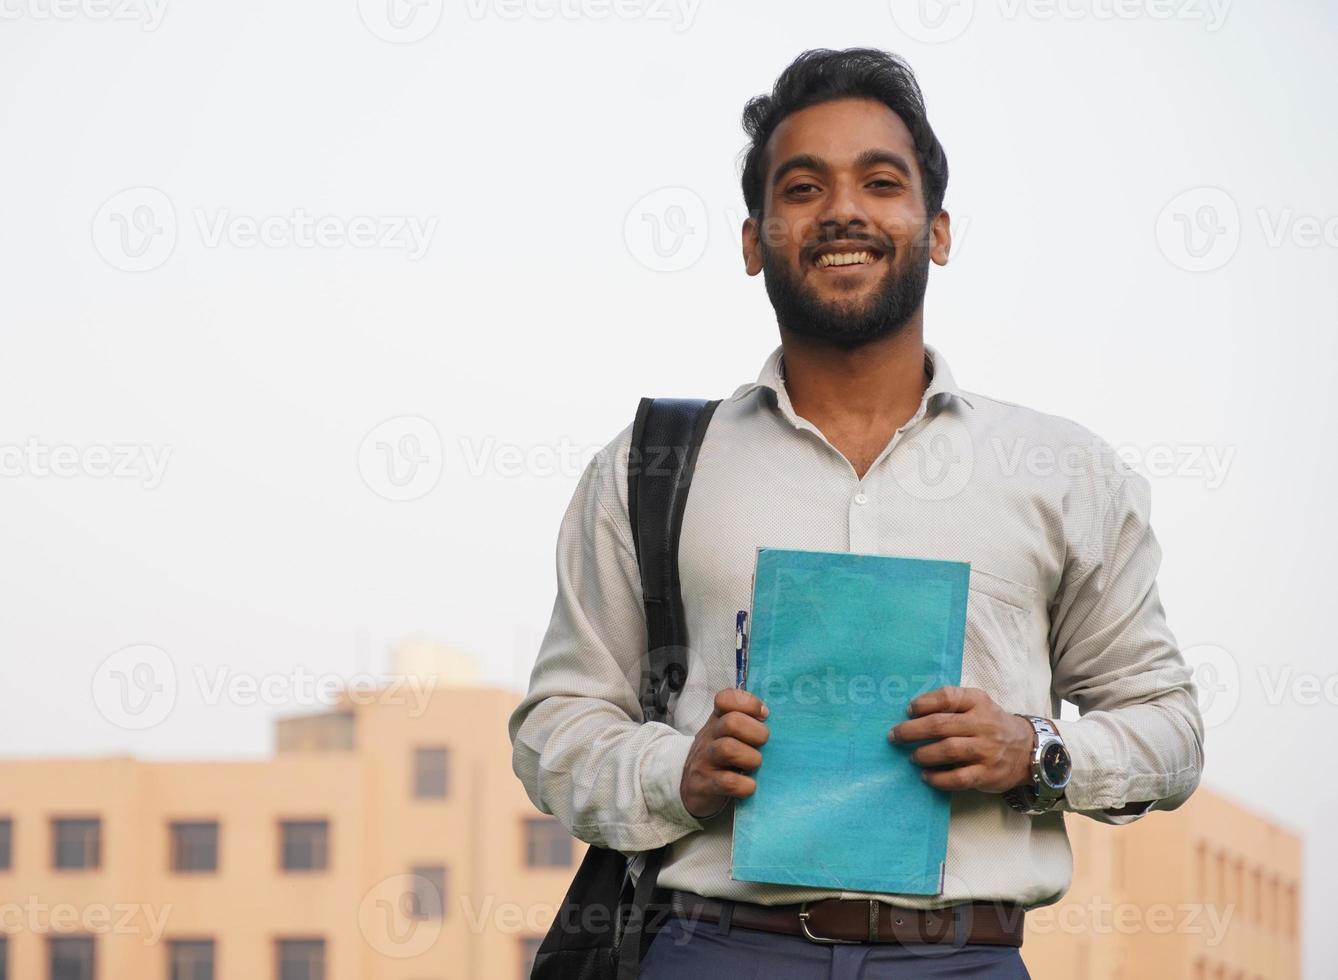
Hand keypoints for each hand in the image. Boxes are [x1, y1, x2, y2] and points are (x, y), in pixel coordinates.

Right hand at [680, 688, 769, 818]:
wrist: (691, 789)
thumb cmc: (721, 759)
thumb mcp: (729, 736)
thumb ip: (749, 724)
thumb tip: (782, 721)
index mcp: (718, 720)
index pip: (725, 698)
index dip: (748, 703)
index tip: (764, 716)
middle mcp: (709, 736)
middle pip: (731, 722)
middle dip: (756, 733)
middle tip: (763, 745)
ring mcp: (705, 760)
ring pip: (727, 749)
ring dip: (750, 758)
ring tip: (755, 766)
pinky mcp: (704, 785)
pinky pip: (727, 782)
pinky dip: (745, 785)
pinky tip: (750, 786)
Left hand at [888, 686, 1033, 792]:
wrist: (1028, 750)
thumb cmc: (991, 724)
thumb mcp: (978, 705)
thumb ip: (952, 704)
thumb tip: (911, 713)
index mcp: (978, 702)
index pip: (948, 697)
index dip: (924, 703)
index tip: (909, 710)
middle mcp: (983, 724)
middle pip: (941, 725)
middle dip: (912, 731)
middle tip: (895, 736)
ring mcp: (987, 750)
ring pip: (948, 750)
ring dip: (924, 754)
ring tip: (912, 757)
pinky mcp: (988, 774)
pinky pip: (959, 778)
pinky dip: (938, 778)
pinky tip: (926, 777)